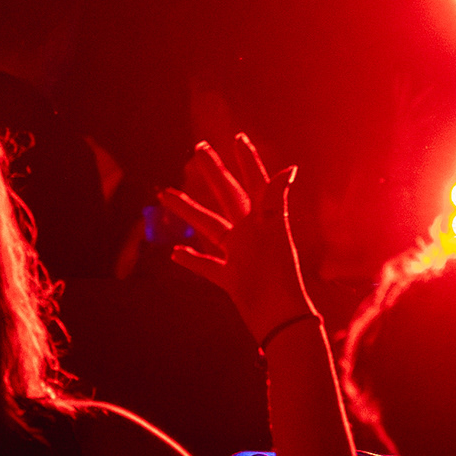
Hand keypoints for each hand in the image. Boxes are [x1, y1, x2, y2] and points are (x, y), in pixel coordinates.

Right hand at [158, 134, 313, 347]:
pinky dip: (191, 259)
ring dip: (188, 211)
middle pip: (227, 195)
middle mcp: (251, 232)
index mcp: (263, 218)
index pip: (255, 181)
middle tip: (199, 150)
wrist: (280, 318)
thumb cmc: (278, 275)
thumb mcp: (274, 232)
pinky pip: (207, 266)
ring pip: (210, 227)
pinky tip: (174, 253)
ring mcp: (240, 255)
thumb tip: (290, 169)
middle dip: (213, 172)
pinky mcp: (232, 279)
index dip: (247, 160)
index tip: (238, 138)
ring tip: (165, 194)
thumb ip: (275, 200)